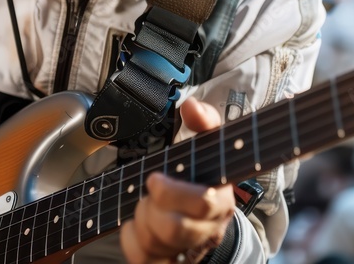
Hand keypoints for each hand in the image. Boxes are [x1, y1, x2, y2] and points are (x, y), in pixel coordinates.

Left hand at [120, 98, 236, 262]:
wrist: (206, 218)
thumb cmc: (201, 177)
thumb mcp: (207, 147)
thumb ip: (203, 123)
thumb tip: (192, 106)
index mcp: (222, 200)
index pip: (205, 202)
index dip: (173, 191)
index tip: (154, 178)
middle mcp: (209, 231)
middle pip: (175, 229)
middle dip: (152, 207)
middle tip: (149, 191)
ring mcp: (190, 251)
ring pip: (156, 244)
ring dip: (141, 219)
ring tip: (147, 205)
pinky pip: (142, 259)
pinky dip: (131, 238)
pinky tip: (139, 223)